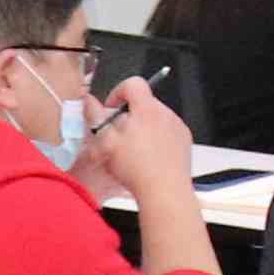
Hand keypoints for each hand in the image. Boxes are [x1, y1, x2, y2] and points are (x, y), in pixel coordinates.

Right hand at [83, 76, 198, 202]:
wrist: (165, 190)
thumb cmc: (136, 168)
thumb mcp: (105, 142)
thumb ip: (95, 117)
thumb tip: (88, 101)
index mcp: (147, 109)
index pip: (134, 83)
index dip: (118, 92)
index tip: (111, 108)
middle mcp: (166, 114)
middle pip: (144, 103)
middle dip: (128, 114)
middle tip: (116, 134)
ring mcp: (178, 127)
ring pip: (155, 119)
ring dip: (142, 127)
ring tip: (132, 150)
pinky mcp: (184, 141)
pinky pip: (167, 132)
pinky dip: (156, 139)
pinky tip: (147, 157)